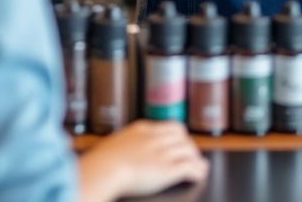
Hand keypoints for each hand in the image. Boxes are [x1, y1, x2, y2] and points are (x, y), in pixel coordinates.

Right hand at [77, 120, 208, 201]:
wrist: (104, 168)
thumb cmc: (102, 160)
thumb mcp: (114, 143)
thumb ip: (124, 144)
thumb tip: (122, 150)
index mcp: (143, 129)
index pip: (172, 127)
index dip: (181, 136)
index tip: (182, 142)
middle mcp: (156, 138)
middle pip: (183, 137)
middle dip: (190, 147)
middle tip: (193, 155)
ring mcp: (163, 153)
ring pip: (190, 151)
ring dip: (197, 159)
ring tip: (200, 166)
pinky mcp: (167, 170)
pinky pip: (190, 167)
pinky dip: (198, 171)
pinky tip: (200, 175)